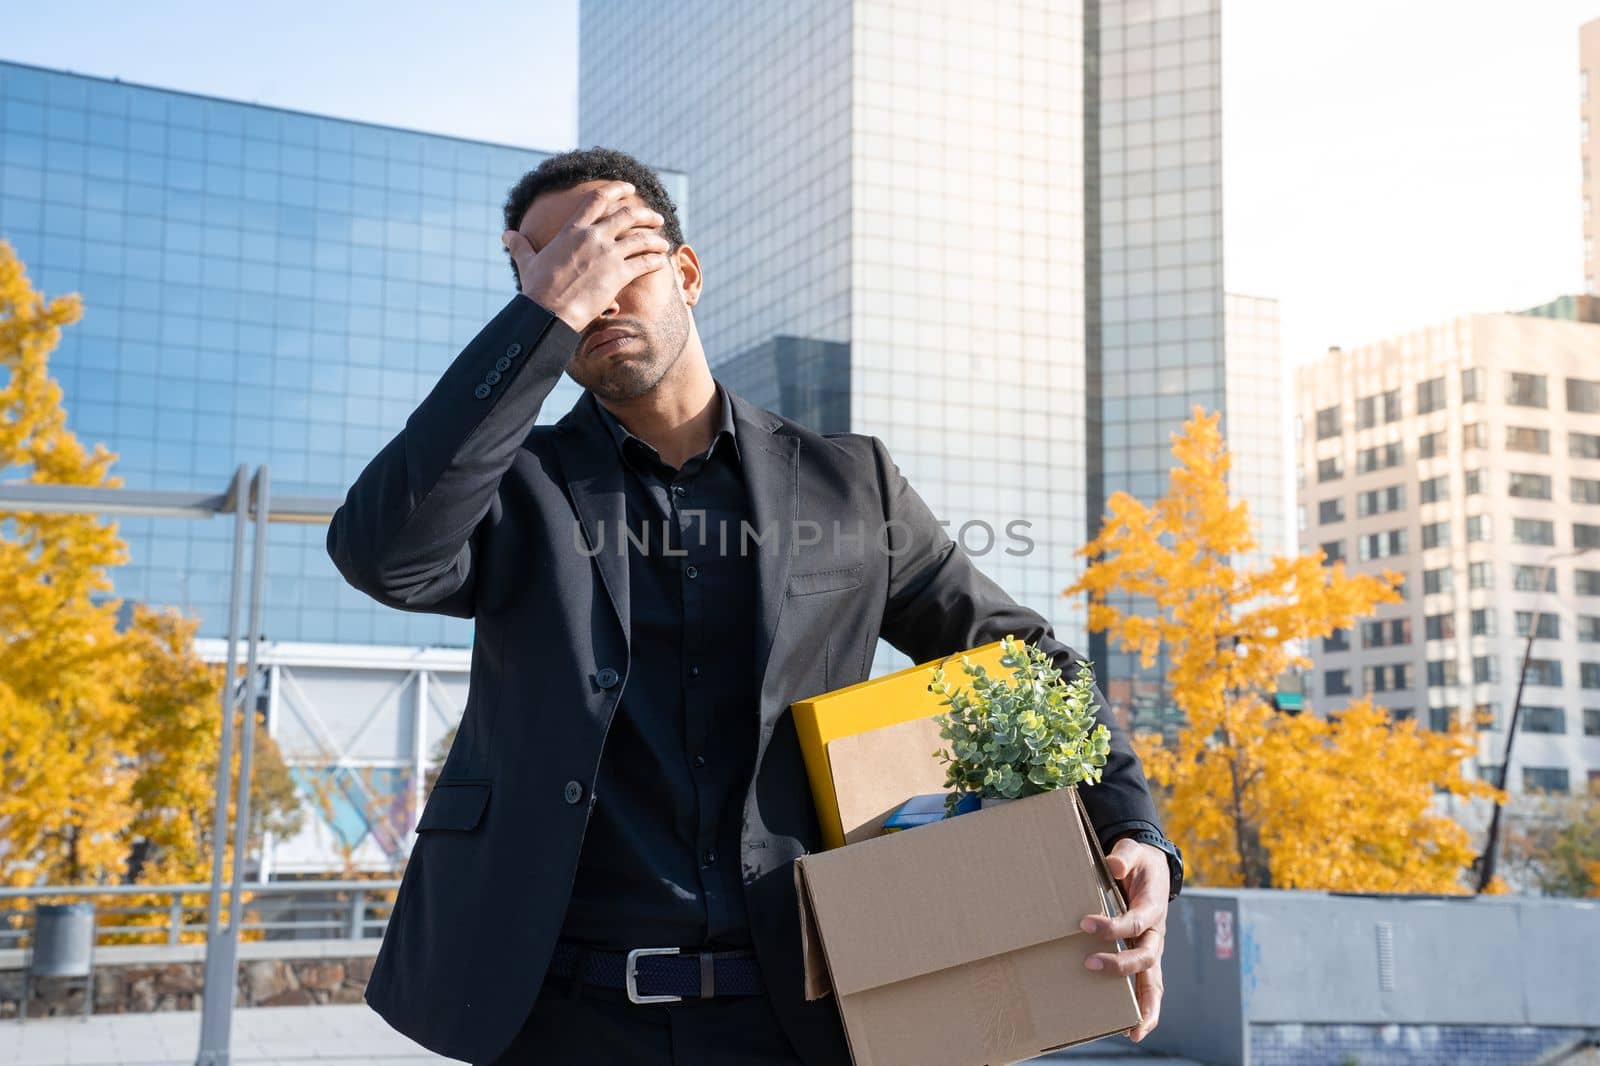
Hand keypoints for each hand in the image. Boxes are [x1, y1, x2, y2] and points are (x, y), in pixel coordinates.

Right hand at [500, 180, 672, 333]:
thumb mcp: (528, 263)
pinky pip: (645, 262)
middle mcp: (592, 237)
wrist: (547, 313)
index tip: (630, 188)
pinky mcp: (618, 275)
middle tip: (656, 217)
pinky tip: (661, 261)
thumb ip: (520, 245)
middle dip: (645, 214)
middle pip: (627, 215)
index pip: (597, 199)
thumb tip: (506, 235)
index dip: (617, 189)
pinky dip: (656, 260)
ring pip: (641, 238)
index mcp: (572, 230)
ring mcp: (607, 255)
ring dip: (655, 238)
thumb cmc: (536, 290)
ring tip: (663, 242)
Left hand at [1078, 837, 1168, 1042]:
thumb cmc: (1138, 861)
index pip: (1135, 922)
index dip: (1112, 927)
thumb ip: (1124, 856)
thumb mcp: (1133, 851)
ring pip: (1154, 982)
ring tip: (1133, 1031)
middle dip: (1120, 965)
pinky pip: (1148, 986)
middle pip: (1145, 956)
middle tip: (1089, 963)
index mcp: (1153, 907)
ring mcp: (1151, 948)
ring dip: (1145, 1005)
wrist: (1152, 867)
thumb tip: (1115, 866)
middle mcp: (1155, 933)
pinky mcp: (1143, 956)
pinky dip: (1145, 1008)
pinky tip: (1132, 1029)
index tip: (1084, 924)